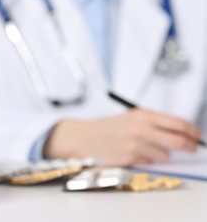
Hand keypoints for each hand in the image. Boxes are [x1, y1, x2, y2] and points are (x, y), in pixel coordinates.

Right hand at [43, 109, 200, 165]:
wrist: (82, 137)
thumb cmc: (106, 127)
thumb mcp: (130, 118)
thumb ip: (154, 123)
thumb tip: (179, 131)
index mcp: (142, 115)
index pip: (179, 123)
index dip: (193, 131)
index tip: (197, 135)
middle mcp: (141, 129)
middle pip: (179, 141)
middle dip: (190, 146)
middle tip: (192, 147)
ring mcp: (136, 145)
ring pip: (165, 155)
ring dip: (162, 154)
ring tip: (149, 149)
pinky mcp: (129, 158)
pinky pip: (149, 162)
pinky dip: (147, 160)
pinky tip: (135, 153)